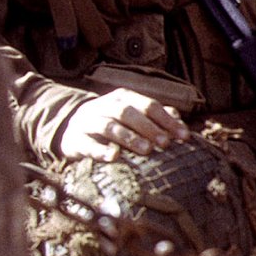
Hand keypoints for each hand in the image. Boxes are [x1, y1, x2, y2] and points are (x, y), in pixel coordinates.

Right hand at [59, 87, 192, 160]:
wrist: (72, 131)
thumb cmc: (110, 124)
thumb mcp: (131, 117)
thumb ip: (155, 118)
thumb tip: (180, 124)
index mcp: (123, 98)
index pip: (148, 105)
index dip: (167, 120)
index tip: (183, 137)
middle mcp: (105, 106)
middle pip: (129, 112)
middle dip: (149, 127)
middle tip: (165, 143)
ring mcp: (88, 121)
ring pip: (109, 126)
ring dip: (129, 137)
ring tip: (146, 150)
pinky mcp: (75, 139)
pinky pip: (88, 144)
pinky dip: (101, 150)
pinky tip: (114, 157)